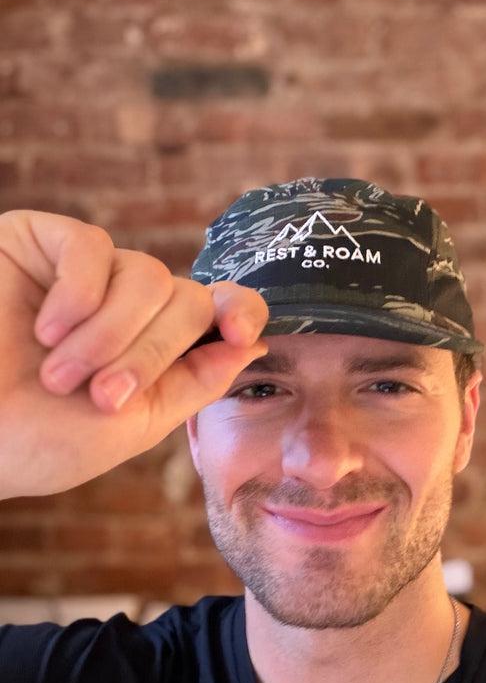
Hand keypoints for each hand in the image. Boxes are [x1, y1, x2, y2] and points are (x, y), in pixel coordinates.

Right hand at [0, 209, 267, 497]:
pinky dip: (79, 295)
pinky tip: (44, 329)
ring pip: (147, 274)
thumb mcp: (133, 425)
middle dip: (151, 352)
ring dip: (109, 334)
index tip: (237, 332)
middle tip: (101, 395)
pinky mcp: (40, 242)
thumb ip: (194, 382)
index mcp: (153, 346)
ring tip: (59, 373)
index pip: (217, 308)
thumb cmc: (34, 440)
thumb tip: (253, 344)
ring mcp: (84, 271)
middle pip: (186, 297)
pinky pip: (92, 246)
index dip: (240, 310)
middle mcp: (125, 304)